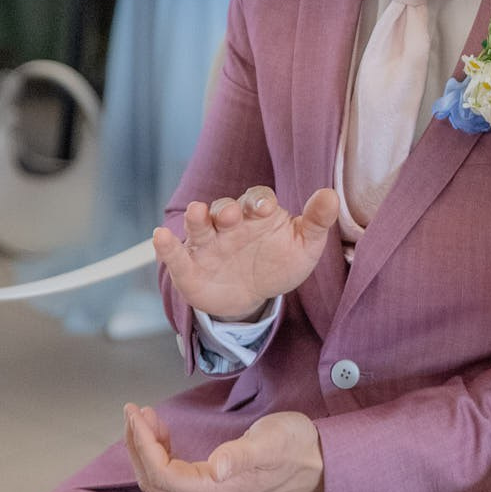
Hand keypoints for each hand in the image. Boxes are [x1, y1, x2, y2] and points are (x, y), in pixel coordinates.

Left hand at [123, 404, 324, 491]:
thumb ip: (241, 456)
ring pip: (161, 481)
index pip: (162, 474)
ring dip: (146, 450)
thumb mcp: (270, 442)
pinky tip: (164, 433)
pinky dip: (161, 454)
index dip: (142, 444)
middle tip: (133, 411)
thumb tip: (215, 468)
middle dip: (137, 445)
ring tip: (145, 417)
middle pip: (154, 481)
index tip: (136, 413)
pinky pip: (174, 477)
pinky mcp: (214, 488)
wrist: (320, 461)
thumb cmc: (296, 446)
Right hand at [153, 185, 339, 319]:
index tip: (265, 208)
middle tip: (230, 215)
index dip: (259, 201)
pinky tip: (160, 237)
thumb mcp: (305, 246)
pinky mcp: (190, 267)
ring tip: (197, 213)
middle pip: (224, 208)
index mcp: (258, 214)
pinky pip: (177, 255)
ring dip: (197, 219)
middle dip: (226, 210)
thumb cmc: (279, 263)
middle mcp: (229, 224)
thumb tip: (331, 195)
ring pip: (199, 226)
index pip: (257, 200)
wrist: (253, 296)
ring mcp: (208, 244)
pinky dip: (167, 247)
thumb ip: (317, 222)